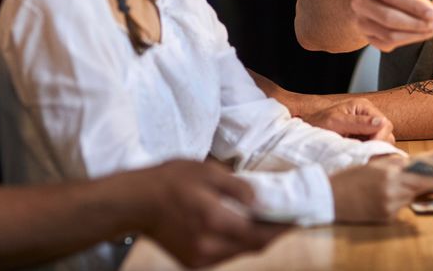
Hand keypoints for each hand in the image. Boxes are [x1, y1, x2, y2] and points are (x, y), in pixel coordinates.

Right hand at [137, 160, 287, 267]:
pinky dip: (237, 242)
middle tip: (287, 218)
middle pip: (252, 247)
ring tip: (266, 220)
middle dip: (272, 233)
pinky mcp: (192, 262)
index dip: (281, 229)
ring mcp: (199, 258)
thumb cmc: (168, 181)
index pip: (259, 235)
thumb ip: (236, 187)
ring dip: (254, 238)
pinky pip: (224, 254)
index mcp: (213, 222)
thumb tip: (259, 200)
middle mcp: (208, 247)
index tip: (298, 218)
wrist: (134, 203)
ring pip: (239, 252)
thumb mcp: (204, 171)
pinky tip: (241, 226)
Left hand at [302, 97, 394, 143]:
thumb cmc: (317, 122)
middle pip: (387, 133)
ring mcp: (366, 127)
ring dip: (372, 148)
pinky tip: (356, 152)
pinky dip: (367, 151)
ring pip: (382, 142)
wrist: (307, 128)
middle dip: (377, 144)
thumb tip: (381, 122)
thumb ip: (358, 122)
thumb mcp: (336, 122)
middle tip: (361, 152)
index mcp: (364, 107)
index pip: (385, 124)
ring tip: (356, 151)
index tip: (369, 148)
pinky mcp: (363, 138)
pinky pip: (373, 147)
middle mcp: (368, 115)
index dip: (380, 138)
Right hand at [330, 156, 432, 222]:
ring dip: (407, 194)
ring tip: (390, 187)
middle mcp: (392, 189)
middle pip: (419, 188)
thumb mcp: (372, 167)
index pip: (420, 175)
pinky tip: (378, 199)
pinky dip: (395, 204)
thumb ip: (393, 166)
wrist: (329, 196)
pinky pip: (398, 210)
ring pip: (409, 198)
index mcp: (389, 173)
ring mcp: (390, 205)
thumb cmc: (348, 178)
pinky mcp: (386, 217)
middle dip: (432, 186)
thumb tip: (411, 164)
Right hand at [350, 0, 432, 50]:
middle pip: (389, 18)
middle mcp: (362, 2)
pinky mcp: (365, 36)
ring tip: (432, 30)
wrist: (366, 0)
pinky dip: (407, 41)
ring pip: (389, 35)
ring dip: (415, 35)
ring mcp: (361, 21)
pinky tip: (417, 34)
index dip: (415, 7)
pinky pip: (387, 44)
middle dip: (417, 24)